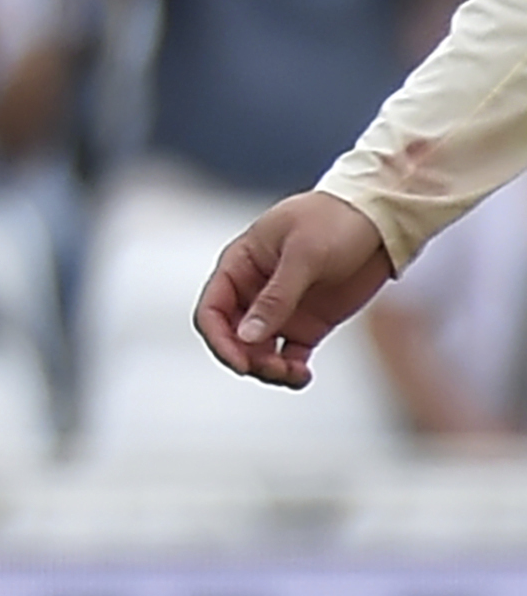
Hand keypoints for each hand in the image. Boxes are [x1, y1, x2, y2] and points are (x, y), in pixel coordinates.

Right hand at [195, 189, 397, 386]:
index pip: (212, 311)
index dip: (219, 339)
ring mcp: (281, 310)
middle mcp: (254, 293)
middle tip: (273, 369)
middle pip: (232, 338)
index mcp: (239, 268)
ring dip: (269, 369)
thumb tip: (247, 337)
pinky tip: (304, 376)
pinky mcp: (308, 324)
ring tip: (294, 374)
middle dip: (246, 358)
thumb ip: (276, 297)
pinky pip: (289, 356)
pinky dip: (292, 371)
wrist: (382, 219)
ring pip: (259, 352)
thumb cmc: (335, 221)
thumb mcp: (305, 254)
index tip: (240, 361)